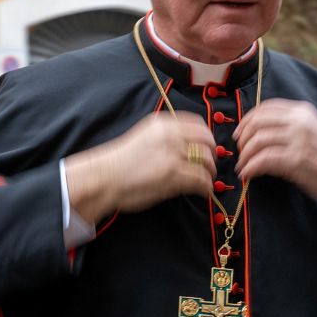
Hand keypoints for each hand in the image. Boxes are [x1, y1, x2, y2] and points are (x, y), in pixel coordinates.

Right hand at [64, 113, 215, 222]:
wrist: (104, 178)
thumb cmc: (120, 162)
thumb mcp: (144, 137)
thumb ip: (166, 137)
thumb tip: (188, 146)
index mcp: (163, 124)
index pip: (198, 125)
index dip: (207, 138)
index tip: (207, 148)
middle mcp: (170, 135)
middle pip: (207, 142)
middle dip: (212, 156)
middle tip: (209, 167)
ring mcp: (172, 155)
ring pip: (206, 162)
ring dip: (210, 173)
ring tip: (206, 181)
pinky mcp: (173, 175)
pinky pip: (201, 180)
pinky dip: (206, 188)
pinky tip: (202, 192)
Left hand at [233, 99, 316, 211]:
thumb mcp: (311, 130)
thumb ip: (289, 126)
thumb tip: (258, 133)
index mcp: (301, 111)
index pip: (265, 108)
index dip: (247, 120)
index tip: (239, 133)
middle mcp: (299, 122)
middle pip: (257, 123)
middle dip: (242, 139)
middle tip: (240, 152)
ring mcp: (298, 140)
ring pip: (257, 141)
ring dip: (245, 156)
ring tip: (243, 166)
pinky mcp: (296, 160)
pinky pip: (263, 160)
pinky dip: (251, 167)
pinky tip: (248, 174)